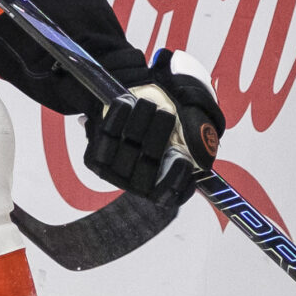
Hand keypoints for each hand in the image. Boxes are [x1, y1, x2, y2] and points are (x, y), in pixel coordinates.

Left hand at [81, 50, 223, 208]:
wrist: (130, 122)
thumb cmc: (170, 130)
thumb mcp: (192, 131)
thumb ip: (199, 134)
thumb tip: (197, 142)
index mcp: (165, 190)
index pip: (170, 193)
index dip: (175, 177)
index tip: (183, 157)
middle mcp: (140, 187)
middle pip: (148, 164)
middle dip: (158, 136)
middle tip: (168, 113)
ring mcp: (116, 175)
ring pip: (128, 148)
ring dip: (139, 122)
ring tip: (149, 104)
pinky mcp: (95, 161)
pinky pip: (106, 138)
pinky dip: (116, 117)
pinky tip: (127, 101)